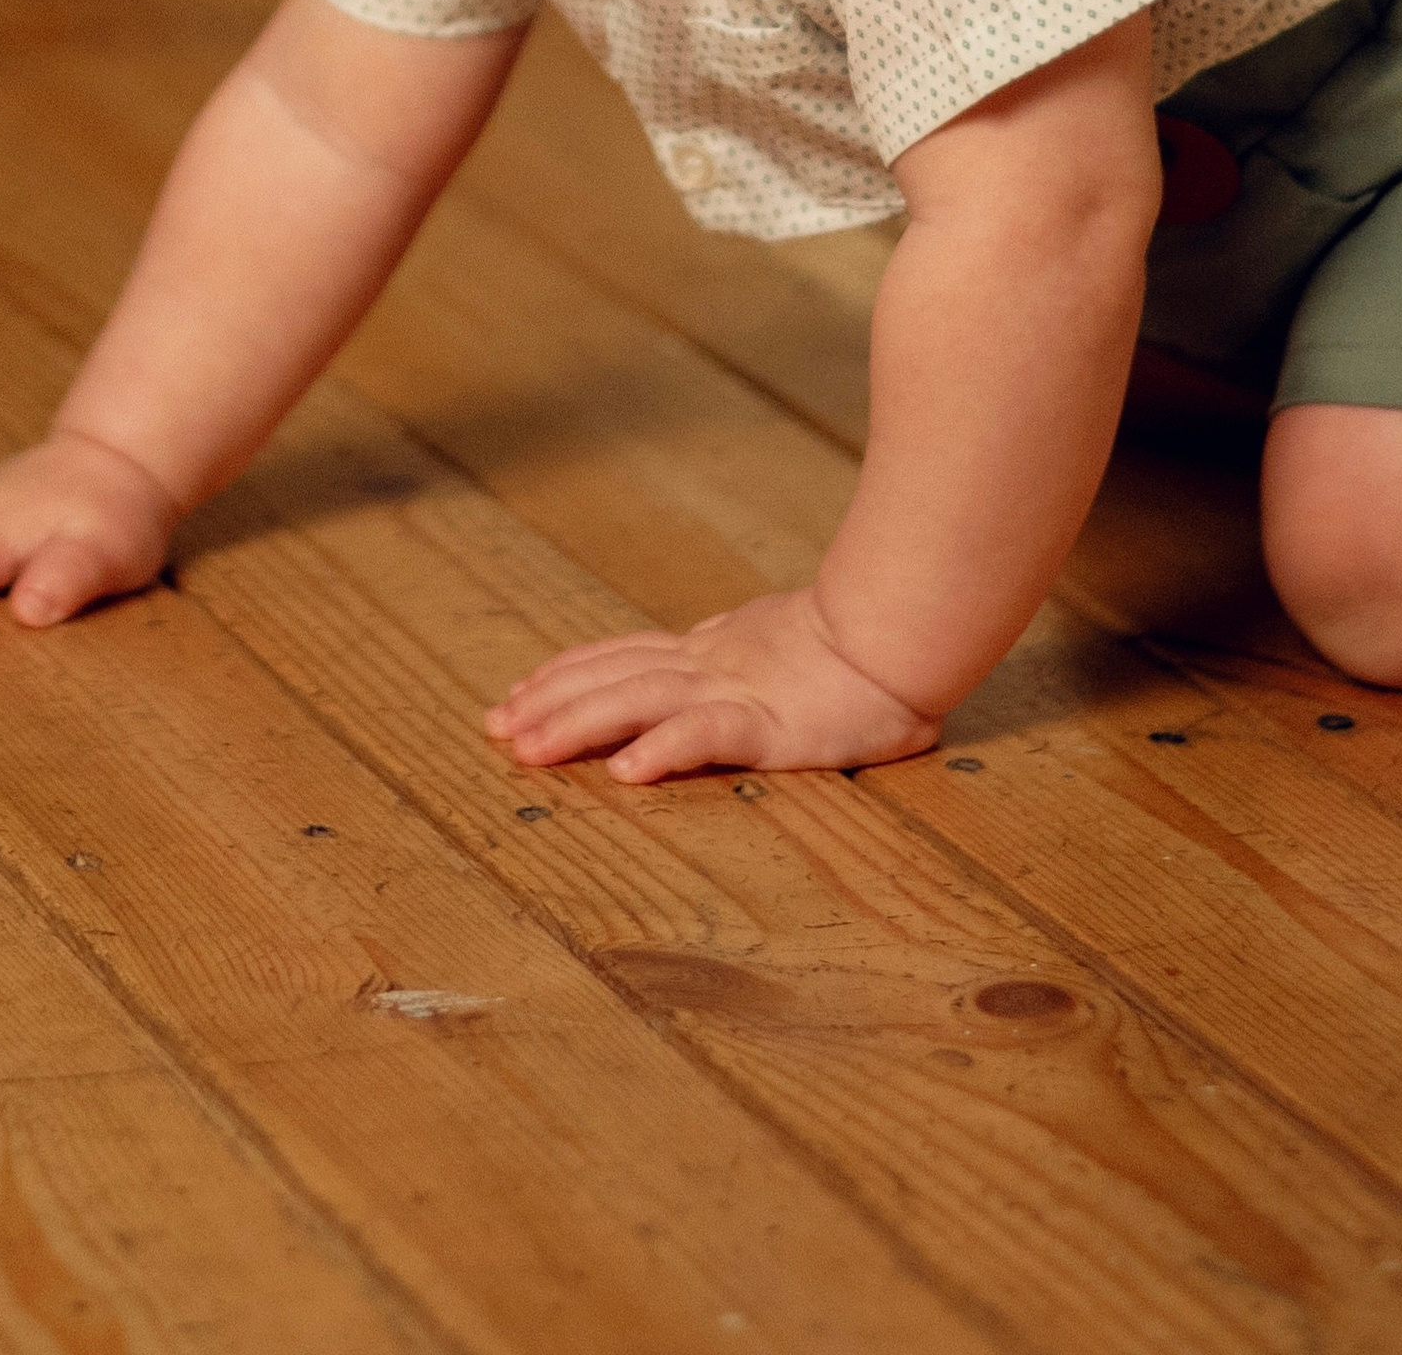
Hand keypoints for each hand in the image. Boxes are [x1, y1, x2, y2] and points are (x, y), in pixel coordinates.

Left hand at [485, 588, 939, 780]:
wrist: (906, 628)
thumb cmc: (861, 645)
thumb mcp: (783, 649)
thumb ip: (745, 661)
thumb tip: (717, 670)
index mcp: (714, 652)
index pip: (623, 657)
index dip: (568, 674)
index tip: (520, 692)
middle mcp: (710, 665)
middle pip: (612, 679)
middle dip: (548, 703)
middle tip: (494, 727)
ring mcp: (737, 691)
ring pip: (638, 703)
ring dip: (576, 724)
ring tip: (526, 746)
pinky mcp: (772, 725)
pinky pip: (707, 737)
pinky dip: (662, 750)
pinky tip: (624, 772)